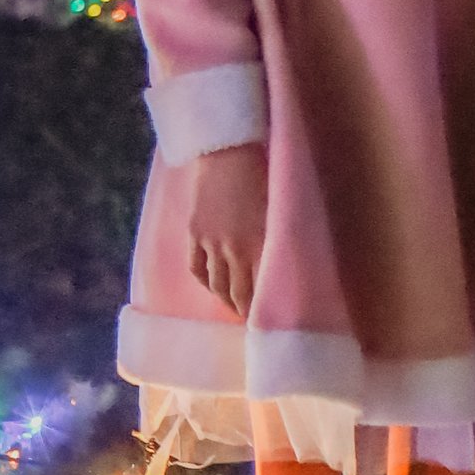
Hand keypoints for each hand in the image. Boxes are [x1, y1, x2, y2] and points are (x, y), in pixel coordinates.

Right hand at [183, 142, 267, 316]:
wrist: (227, 152)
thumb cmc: (262, 175)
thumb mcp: (277, 210)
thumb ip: (276, 241)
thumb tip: (280, 266)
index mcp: (258, 244)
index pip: (258, 291)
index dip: (260, 311)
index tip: (268, 323)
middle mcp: (233, 250)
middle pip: (236, 293)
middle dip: (244, 310)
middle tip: (252, 322)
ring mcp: (209, 243)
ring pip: (216, 285)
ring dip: (225, 300)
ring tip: (234, 307)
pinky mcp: (193, 234)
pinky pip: (196, 268)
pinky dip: (204, 282)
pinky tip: (212, 287)